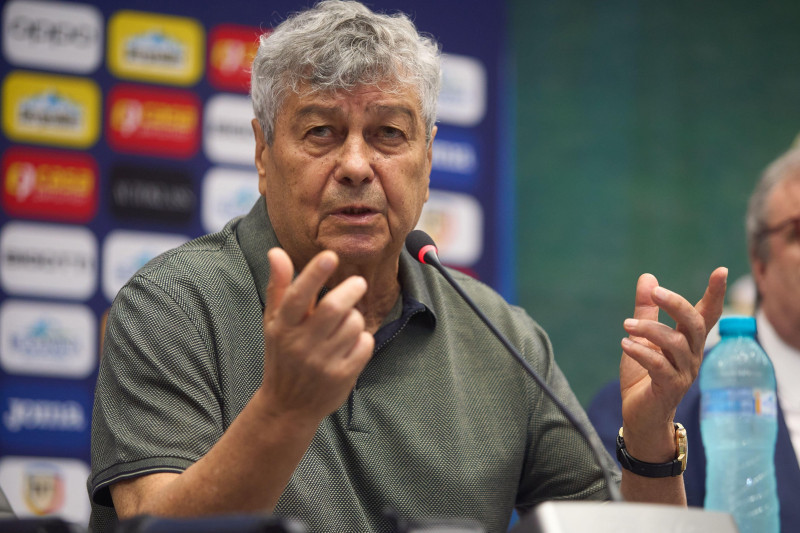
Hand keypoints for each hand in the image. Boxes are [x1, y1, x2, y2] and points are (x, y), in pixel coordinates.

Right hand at [260, 248, 374, 422]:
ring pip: (353, 324)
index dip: (314, 274)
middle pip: (333, 308)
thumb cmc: (282, 355)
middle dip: (351, 290)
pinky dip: (363, 339)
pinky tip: (351, 344)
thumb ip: (279, 287)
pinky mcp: (342, 376)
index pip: (298, 296)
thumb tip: (276, 252)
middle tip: (358, 283)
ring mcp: (322, 362)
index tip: (330, 255)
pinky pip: (364, 345)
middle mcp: (300, 345)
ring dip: (355, 317)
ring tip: (347, 322)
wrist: (288, 406)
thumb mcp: (274, 323)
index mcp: (282, 327)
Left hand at [619, 267, 726, 459]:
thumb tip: (648, 278)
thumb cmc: (643, 376)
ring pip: (675, 343)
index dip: (715, 294)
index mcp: (687, 341)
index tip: (721, 271)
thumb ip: (645, 310)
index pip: (708, 314)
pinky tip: (626, 344)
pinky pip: (659, 365)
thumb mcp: (641, 338)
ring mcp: (683, 373)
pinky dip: (641, 351)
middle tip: (655, 293)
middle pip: (695, 324)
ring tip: (626, 325)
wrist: (640, 416)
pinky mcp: (669, 388)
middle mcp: (691, 356)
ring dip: (649, 329)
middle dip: (677, 305)